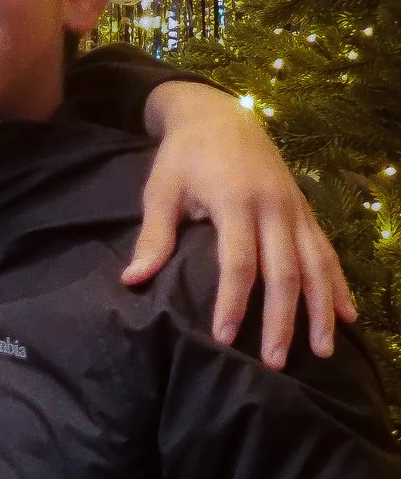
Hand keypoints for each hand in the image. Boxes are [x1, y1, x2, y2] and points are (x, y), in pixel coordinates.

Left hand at [125, 81, 353, 367]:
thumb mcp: (161, 190)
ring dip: (320, 310)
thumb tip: (131, 280)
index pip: (239, 262)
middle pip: (284, 272)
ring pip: (317, 266)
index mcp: (236, 201)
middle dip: (281, 320)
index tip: (224, 338)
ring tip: (322, 351)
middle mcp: (275, 207)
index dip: (232, 302)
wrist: (220, 116)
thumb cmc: (184, 158)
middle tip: (274, 362)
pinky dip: (338, 285)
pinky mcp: (305, 212)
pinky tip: (347, 316)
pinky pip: (327, 253)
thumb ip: (154, 236)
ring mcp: (296, 210)